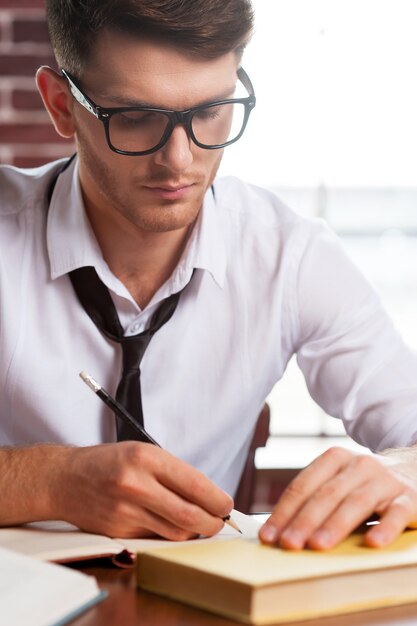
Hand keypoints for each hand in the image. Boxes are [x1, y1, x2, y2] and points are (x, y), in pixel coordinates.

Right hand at [0, 443, 232, 539]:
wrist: (66, 478)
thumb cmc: (109, 462)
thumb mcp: (143, 452)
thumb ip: (174, 473)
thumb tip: (209, 497)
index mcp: (147, 458)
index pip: (196, 485)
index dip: (218, 500)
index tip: (227, 505)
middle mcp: (137, 485)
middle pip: (190, 516)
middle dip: (213, 523)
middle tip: (219, 521)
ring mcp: (126, 511)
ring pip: (176, 533)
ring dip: (193, 531)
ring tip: (198, 522)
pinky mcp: (119, 531)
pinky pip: (155, 539)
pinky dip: (167, 534)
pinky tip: (168, 524)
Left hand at [258, 446, 416, 549]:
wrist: (413, 470)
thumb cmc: (364, 485)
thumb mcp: (339, 482)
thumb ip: (315, 500)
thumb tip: (278, 532)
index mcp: (335, 459)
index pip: (303, 486)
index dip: (284, 511)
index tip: (268, 536)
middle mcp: (359, 465)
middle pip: (326, 494)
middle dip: (304, 520)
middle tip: (288, 544)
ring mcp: (385, 480)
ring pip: (357, 502)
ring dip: (335, 525)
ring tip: (317, 546)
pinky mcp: (409, 498)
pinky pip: (397, 513)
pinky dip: (385, 528)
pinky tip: (372, 544)